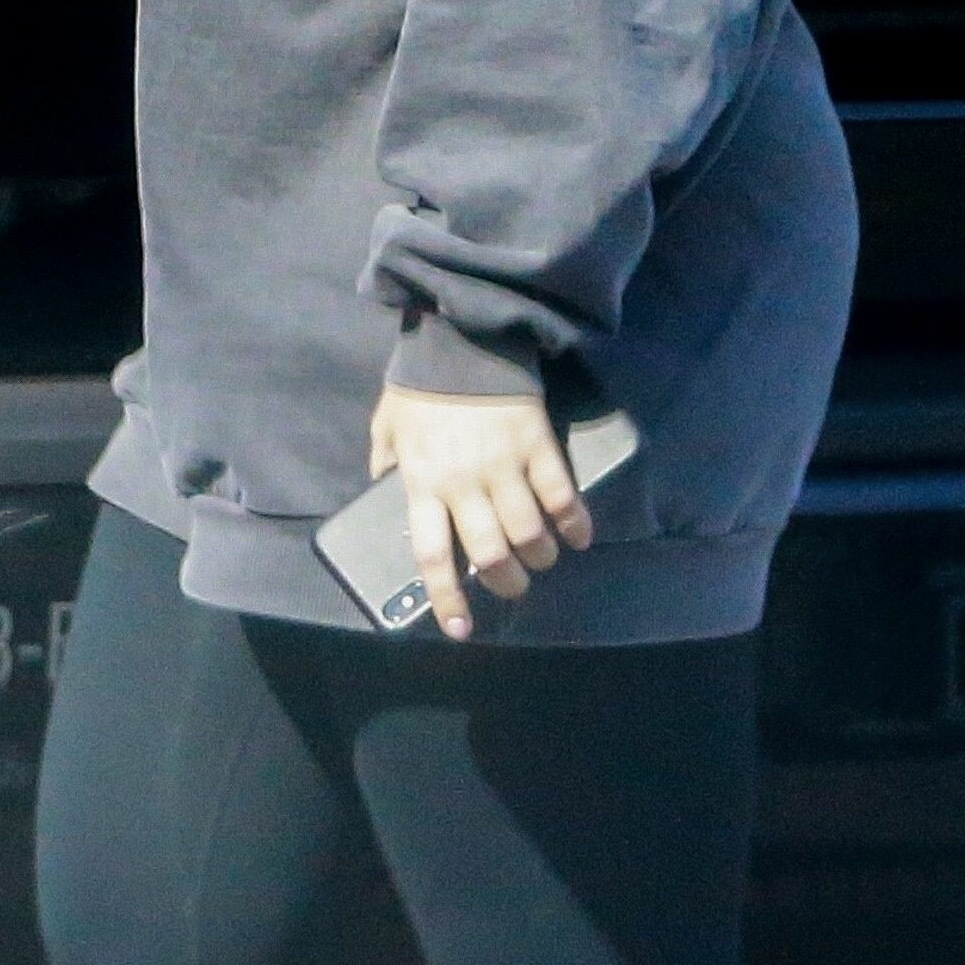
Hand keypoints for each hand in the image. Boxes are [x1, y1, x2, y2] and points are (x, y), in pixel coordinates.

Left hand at [367, 387, 594, 641]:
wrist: (463, 335)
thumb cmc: (419, 385)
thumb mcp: (387, 425)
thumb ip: (385, 462)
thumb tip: (385, 488)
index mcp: (423, 483)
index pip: (433, 556)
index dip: (447, 598)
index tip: (460, 628)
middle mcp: (464, 483)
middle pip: (490, 555)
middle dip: (505, 583)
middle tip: (512, 586)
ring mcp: (505, 466)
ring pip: (528, 533)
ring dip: (539, 558)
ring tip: (541, 562)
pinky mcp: (538, 446)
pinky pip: (561, 496)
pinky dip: (574, 524)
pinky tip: (579, 538)